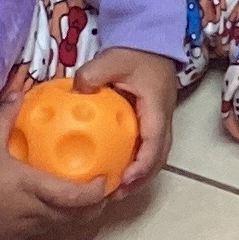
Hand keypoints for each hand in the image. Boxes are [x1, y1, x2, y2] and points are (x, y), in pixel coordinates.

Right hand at [0, 77, 116, 239]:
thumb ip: (6, 116)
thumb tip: (19, 90)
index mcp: (35, 189)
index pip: (78, 197)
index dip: (98, 192)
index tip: (106, 178)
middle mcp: (37, 214)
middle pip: (77, 217)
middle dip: (95, 205)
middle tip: (101, 190)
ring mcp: (25, 230)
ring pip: (61, 225)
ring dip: (74, 214)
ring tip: (80, 198)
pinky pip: (41, 231)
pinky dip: (52, 220)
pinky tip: (47, 208)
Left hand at [75, 48, 179, 193]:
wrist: (151, 44)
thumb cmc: (134, 53)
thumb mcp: (112, 59)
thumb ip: (93, 74)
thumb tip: (75, 91)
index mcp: (156, 108)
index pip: (154, 142)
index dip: (142, 165)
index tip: (125, 180)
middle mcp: (162, 119)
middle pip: (159, 158)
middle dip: (140, 180)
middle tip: (116, 195)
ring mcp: (159, 122)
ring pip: (156, 157)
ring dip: (139, 177)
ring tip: (115, 191)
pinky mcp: (151, 123)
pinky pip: (147, 149)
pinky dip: (135, 164)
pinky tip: (114, 170)